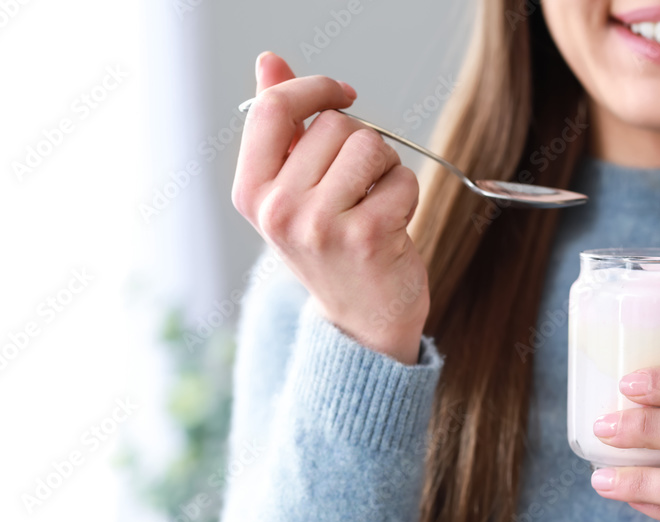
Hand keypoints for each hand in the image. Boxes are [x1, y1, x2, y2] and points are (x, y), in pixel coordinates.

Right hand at [232, 52, 428, 363]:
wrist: (361, 321)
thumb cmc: (331, 250)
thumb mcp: (293, 190)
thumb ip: (281, 126)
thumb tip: (269, 61)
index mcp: (252, 193)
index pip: (272, 108)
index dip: (315, 88)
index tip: (345, 95)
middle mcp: (278, 210)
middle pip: (334, 124)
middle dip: (360, 144)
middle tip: (360, 187)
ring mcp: (320, 226)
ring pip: (371, 145)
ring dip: (386, 167)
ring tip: (375, 203)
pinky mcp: (367, 237)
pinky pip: (402, 178)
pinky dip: (407, 194)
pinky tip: (393, 225)